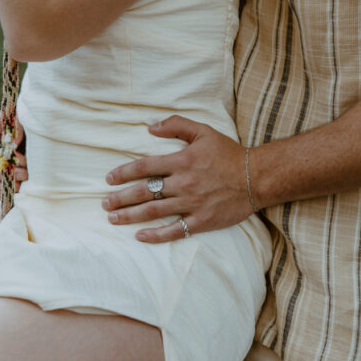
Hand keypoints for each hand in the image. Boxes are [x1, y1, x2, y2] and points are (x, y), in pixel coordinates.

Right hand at [0, 110, 27, 198]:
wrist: (46, 130)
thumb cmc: (31, 118)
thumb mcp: (24, 115)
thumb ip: (18, 125)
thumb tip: (14, 142)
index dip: (0, 154)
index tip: (18, 156)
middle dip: (7, 172)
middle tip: (26, 173)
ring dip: (6, 185)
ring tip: (23, 186)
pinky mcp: (6, 180)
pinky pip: (0, 192)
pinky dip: (9, 194)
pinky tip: (23, 194)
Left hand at [103, 116, 253, 242]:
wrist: (256, 177)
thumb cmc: (229, 153)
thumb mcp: (204, 131)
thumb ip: (176, 125)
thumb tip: (151, 126)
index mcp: (181, 161)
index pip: (144, 167)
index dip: (123, 173)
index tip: (109, 178)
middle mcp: (183, 183)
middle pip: (144, 192)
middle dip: (121, 198)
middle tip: (104, 203)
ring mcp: (191, 204)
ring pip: (154, 211)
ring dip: (130, 216)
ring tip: (113, 218)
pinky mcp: (201, 220)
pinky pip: (175, 230)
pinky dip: (156, 235)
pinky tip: (140, 236)